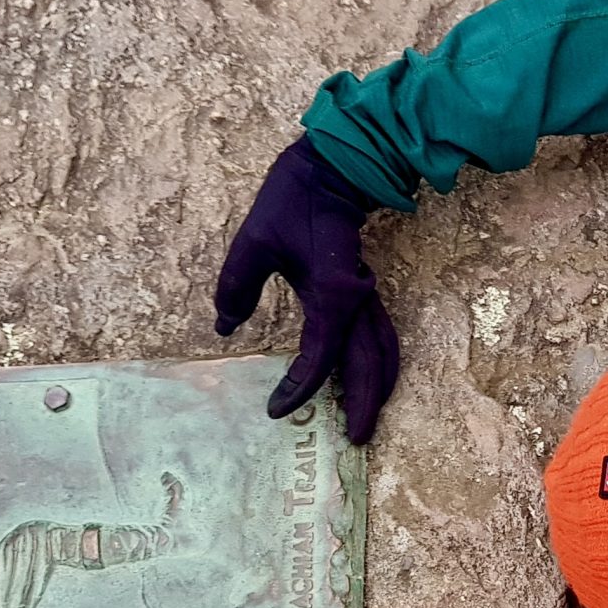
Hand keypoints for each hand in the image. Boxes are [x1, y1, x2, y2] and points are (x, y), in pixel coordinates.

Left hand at [212, 135, 401, 445]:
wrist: (333, 166)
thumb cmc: (292, 200)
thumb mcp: (254, 240)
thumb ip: (237, 286)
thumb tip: (224, 326)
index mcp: (331, 293)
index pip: (319, 358)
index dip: (298, 389)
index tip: (275, 410)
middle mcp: (356, 301)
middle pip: (368, 364)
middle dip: (365, 404)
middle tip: (355, 440)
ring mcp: (366, 296)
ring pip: (383, 353)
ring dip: (378, 388)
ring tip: (365, 420)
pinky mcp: (366, 292)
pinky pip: (381, 338)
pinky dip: (379, 365)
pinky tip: (369, 382)